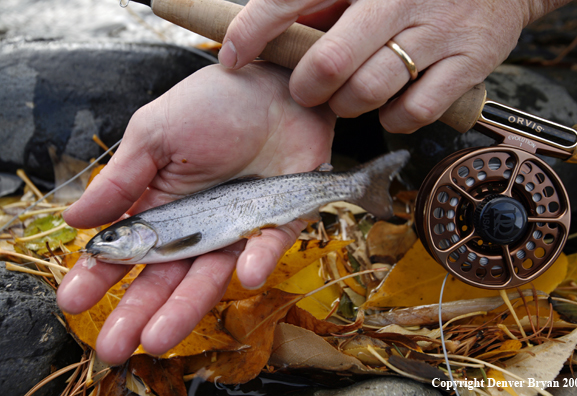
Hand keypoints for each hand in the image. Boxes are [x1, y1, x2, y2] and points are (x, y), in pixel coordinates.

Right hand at [57, 62, 334, 364]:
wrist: (278, 86)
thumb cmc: (215, 103)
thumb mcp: (157, 133)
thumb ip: (123, 178)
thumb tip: (76, 219)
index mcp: (162, 203)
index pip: (128, 248)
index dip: (99, 274)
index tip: (74, 301)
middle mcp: (197, 225)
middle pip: (165, 276)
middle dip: (138, 311)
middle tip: (113, 346)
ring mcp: (237, 228)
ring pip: (209, 276)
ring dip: (187, 306)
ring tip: (159, 337)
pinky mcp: (278, 223)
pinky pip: (266, 248)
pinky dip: (258, 260)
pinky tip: (246, 273)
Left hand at [219, 0, 568, 132]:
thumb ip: (325, 3)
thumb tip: (278, 32)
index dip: (252, 31)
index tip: (230, 56)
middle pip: (329, 63)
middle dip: (306, 87)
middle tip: (308, 89)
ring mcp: (437, 32)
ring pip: (367, 93)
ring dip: (347, 105)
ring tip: (350, 95)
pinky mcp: (468, 64)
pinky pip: (412, 113)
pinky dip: (392, 119)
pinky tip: (390, 104)